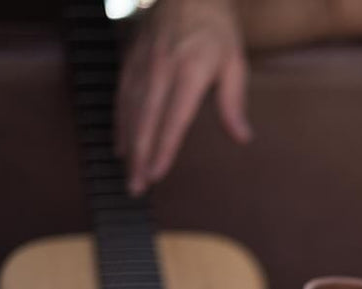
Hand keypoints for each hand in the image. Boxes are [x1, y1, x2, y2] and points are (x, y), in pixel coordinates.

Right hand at [115, 0, 251, 194]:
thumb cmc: (216, 27)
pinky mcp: (131, 59)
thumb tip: (242, 137)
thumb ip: (233, 101)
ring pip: (130, 111)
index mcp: (189, 71)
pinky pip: (121, 96)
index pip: (174, 119)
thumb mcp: (234, 61)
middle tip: (136, 188)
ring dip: (127, 146)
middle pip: (146, 121)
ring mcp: (143, 64)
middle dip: (139, 157)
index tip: (156, 175)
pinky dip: (119, 123)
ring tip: (128, 174)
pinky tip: (119, 144)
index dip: (164, 149)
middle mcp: (161, 69)